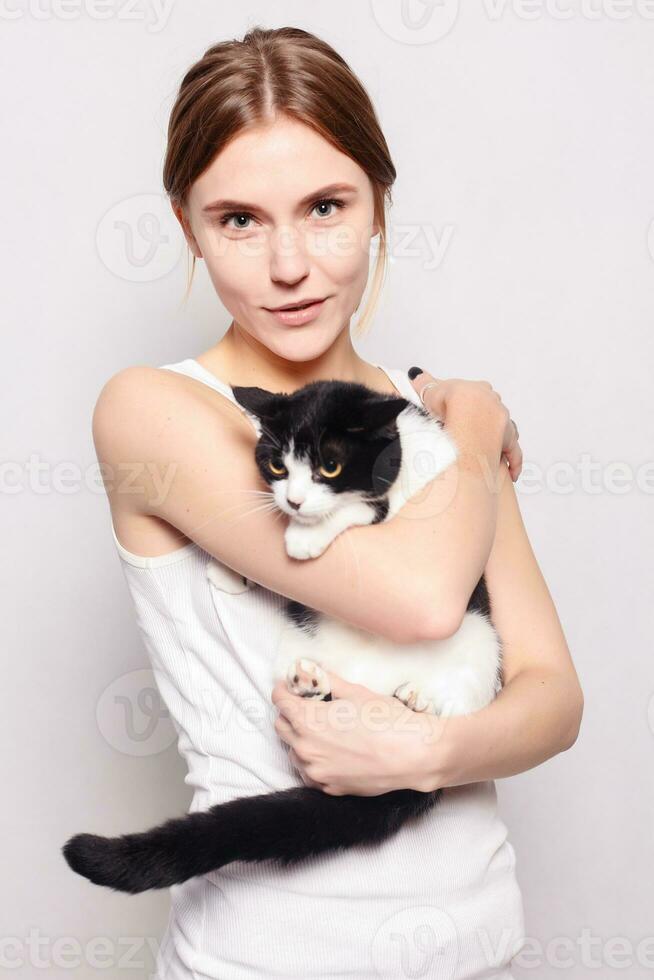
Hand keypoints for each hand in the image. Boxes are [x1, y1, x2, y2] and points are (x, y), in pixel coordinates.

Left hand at [271, 671, 448, 795]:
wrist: (414, 755)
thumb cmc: (388, 720)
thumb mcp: (357, 693)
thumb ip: (330, 682)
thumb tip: (315, 670)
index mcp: (309, 721)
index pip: (280, 701)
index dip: (284, 689)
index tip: (289, 685)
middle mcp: (306, 748)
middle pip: (281, 726)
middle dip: (289, 712)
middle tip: (306, 704)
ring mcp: (317, 771)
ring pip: (293, 751)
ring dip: (300, 738)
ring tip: (321, 729)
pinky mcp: (330, 788)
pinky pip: (309, 772)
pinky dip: (313, 760)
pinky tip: (328, 752)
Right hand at [409, 369, 522, 481]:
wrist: (464, 417)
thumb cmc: (448, 405)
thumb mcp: (430, 391)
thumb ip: (426, 384)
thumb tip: (417, 375)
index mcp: (477, 390)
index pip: (474, 393)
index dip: (464, 402)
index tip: (456, 410)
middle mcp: (493, 404)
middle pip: (490, 410)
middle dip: (482, 418)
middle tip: (467, 429)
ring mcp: (502, 423)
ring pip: (504, 429)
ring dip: (496, 437)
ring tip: (486, 447)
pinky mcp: (506, 442)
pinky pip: (513, 453)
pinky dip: (513, 462)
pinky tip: (511, 472)